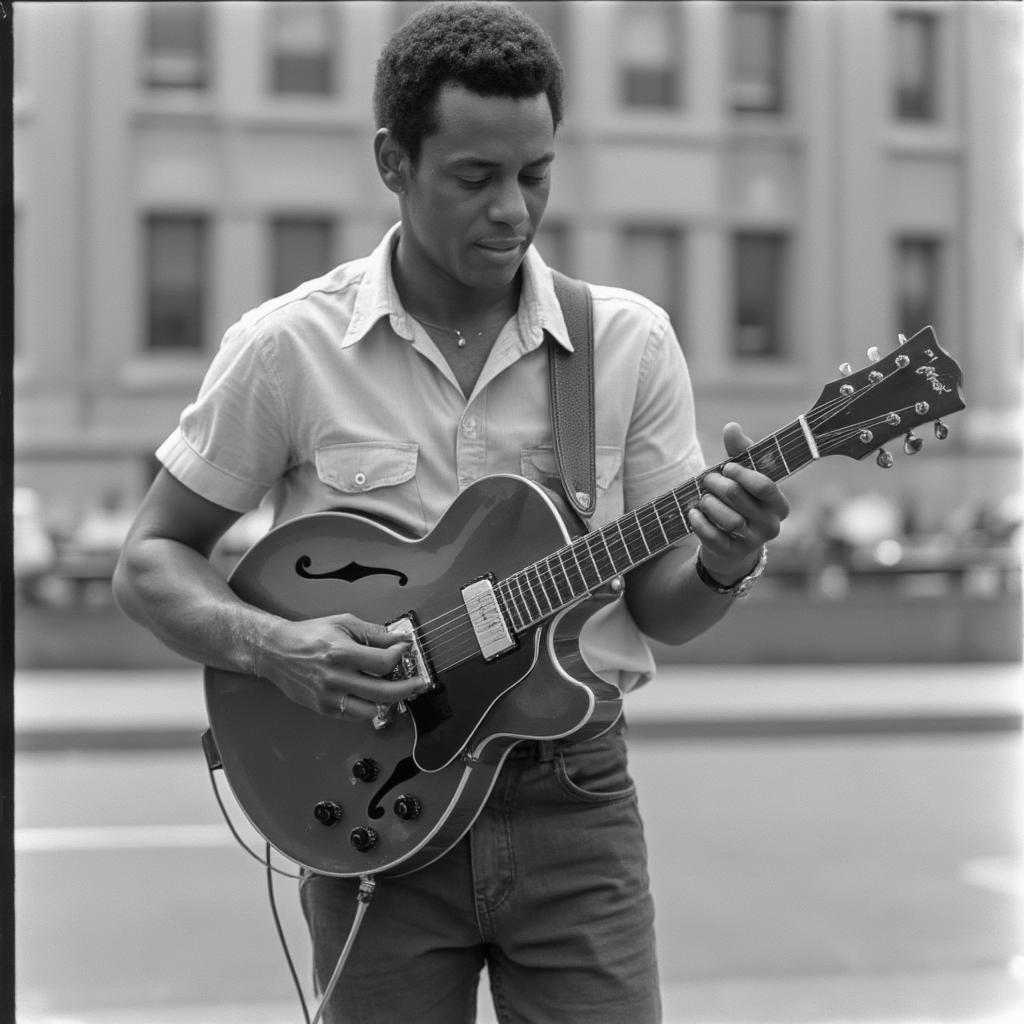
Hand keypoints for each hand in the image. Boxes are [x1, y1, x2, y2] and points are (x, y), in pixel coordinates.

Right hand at [256, 613, 425, 720]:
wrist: (276, 651)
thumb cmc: (309, 635)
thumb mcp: (343, 623)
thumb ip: (373, 632)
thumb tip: (399, 639)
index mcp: (341, 653)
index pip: (384, 663)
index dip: (401, 656)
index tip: (405, 650)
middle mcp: (336, 678)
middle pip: (384, 692)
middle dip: (408, 687)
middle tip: (419, 682)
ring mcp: (329, 697)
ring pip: (371, 710)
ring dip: (385, 700)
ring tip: (389, 687)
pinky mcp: (324, 708)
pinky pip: (354, 715)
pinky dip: (366, 706)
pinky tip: (368, 693)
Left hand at [687, 422, 789, 583]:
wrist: (730, 545)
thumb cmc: (739, 502)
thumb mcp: (743, 477)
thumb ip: (739, 452)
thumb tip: (731, 426)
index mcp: (779, 504)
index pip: (764, 485)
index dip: (741, 474)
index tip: (726, 468)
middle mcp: (771, 525)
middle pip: (738, 497)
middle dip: (717, 484)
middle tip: (707, 479)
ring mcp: (753, 542)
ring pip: (727, 518)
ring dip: (708, 503)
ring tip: (703, 498)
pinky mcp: (732, 553)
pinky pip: (712, 536)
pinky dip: (699, 522)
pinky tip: (693, 512)